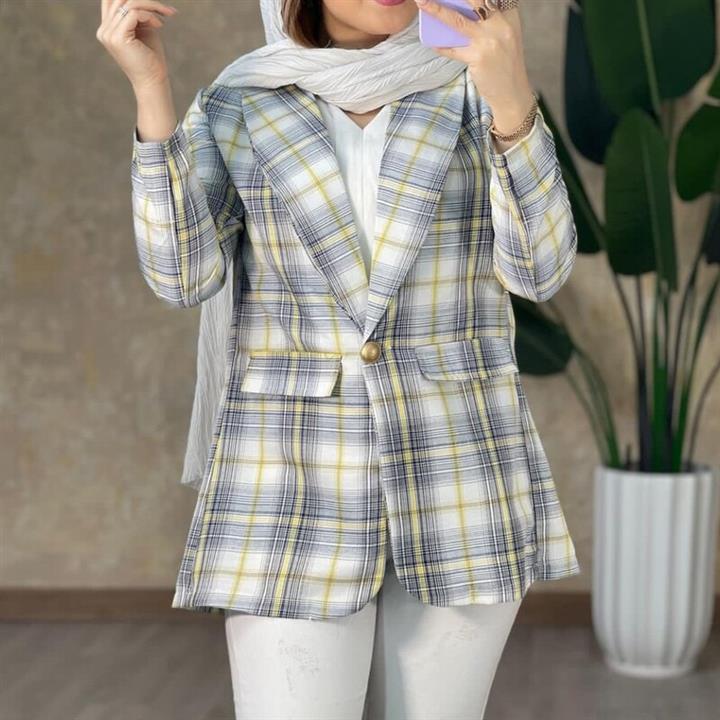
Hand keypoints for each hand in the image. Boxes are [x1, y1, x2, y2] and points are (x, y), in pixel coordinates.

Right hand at [96, 0, 177, 92]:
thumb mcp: (144, 28)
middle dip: (147, 0)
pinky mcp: (118, 37)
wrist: (153, 82)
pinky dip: (149, 15)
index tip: (153, 3)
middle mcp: (104, 30)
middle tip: (166, 10)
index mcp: (107, 28)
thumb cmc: (151, 58)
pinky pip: (133, 12)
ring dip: (152, 5)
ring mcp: (108, 34)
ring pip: (129, 3)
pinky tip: (160, 25)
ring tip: (166, 15)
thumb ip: (138, 11)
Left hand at [413, 0, 535, 136]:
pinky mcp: (478, 58)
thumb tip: (461, 10)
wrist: (513, 93)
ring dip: (436, 10)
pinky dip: (441, 46)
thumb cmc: (505, 65)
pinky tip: (432, 43)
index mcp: (509, 16)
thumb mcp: (505, 36)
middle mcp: (500, 24)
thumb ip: (490, 21)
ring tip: (422, 2)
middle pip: (474, 0)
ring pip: (457, 21)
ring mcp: (489, 41)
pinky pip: (452, 49)